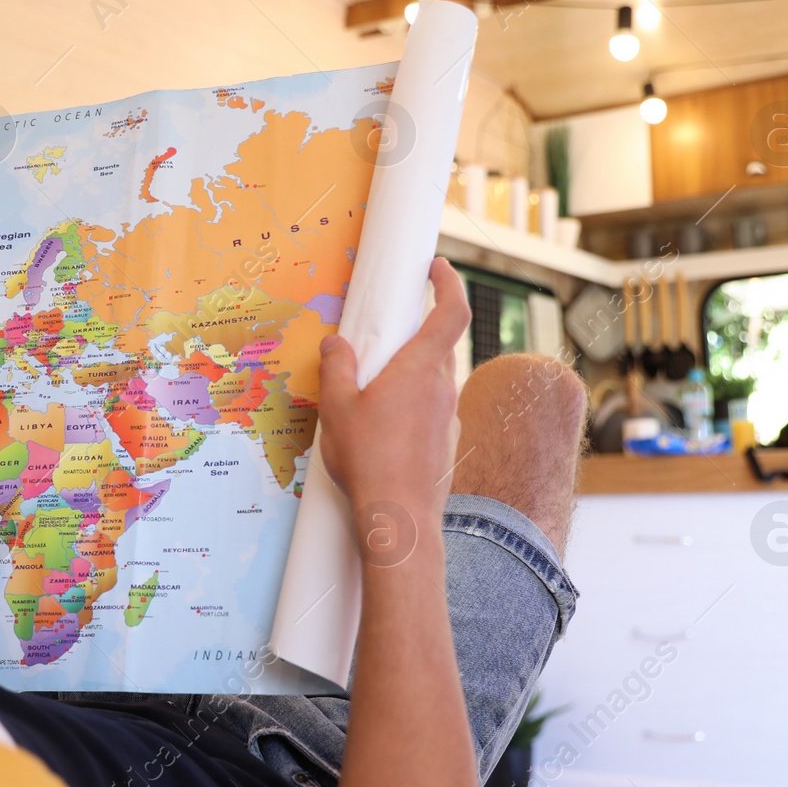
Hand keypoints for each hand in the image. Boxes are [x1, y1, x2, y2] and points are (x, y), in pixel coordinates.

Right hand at [317, 258, 469, 561]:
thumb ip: (337, 368)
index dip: (449, 282)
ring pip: (432, 381)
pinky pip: (429, 411)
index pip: (452, 310)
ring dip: (408, 374)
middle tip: (383, 335)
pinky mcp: (444, 444)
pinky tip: (381, 429)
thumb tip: (336, 343)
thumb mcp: (337, 407)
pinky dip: (409, 407)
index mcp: (421, 368)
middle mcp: (442, 388)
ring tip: (371, 389)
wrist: (399, 520)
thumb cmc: (369, 459)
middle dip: (413, 334)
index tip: (436, 267)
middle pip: (438, 345)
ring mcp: (447, 417)